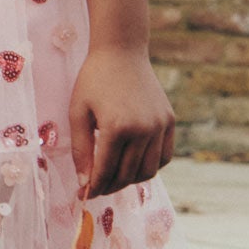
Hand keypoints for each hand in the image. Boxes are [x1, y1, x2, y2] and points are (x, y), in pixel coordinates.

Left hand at [68, 46, 174, 198]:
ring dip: (130, 180)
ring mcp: (160, 126)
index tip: (83, 196)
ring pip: (148, 171)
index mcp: (116, 127)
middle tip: (96, 189)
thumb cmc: (93, 80)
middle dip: (109, 186)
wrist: (122, 51)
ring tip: (114, 177)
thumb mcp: (78, 112)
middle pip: (127, 175)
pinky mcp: (170, 121)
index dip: (93, 187)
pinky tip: (134, 165)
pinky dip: (150, 167)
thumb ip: (80, 149)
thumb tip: (85, 182)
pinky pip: (164, 157)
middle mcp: (142, 129)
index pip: (105, 170)